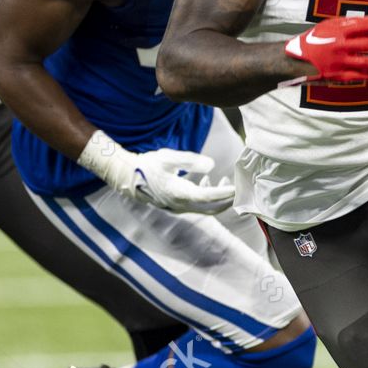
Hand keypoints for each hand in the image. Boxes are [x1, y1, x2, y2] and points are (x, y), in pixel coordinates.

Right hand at [78, 132, 234, 213]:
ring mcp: (179, 208)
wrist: (127, 177)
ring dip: (219, 198)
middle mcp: (181, 205)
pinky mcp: (177, 206)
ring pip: (206, 209)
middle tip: (241, 186)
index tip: (239, 187)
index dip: (226, 193)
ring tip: (226, 180)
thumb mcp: (168, 158)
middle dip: (228, 199)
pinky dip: (209, 197)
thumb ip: (191, 161)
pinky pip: (198, 206)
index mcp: (179, 194)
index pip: (209, 197)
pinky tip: (209, 180)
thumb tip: (212, 166)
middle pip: (213, 208)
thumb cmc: (147, 165)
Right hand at [284, 15, 367, 82]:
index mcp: (338, 30)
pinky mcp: (338, 75)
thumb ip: (348, 25)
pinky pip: (360, 77)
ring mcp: (340, 61)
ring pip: (367, 63)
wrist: (295, 59)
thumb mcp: (328, 26)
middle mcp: (340, 45)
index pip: (365, 25)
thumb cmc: (314, 40)